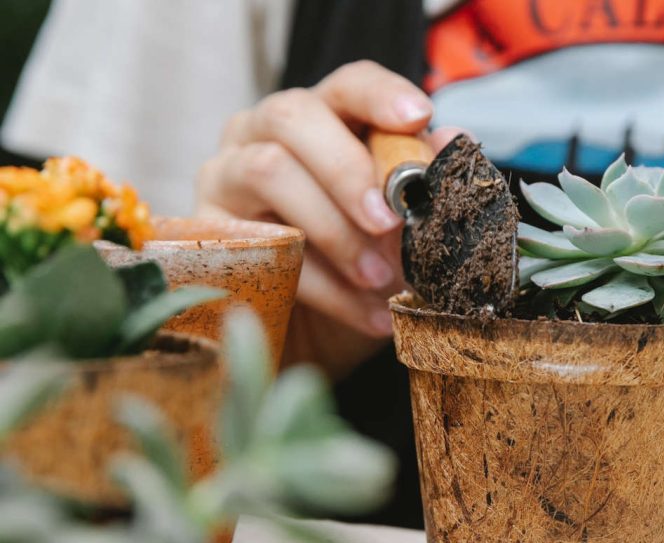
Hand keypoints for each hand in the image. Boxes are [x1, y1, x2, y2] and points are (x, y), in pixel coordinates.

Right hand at [196, 60, 457, 339]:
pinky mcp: (209, 229)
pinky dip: (324, 286)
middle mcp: (263, 132)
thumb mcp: (401, 230)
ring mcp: (226, 175)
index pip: (347, 85)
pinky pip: (261, 244)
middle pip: (293, 117)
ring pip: (268, 171)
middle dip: (347, 169)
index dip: (380, 96)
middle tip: (389, 222)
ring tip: (380, 280)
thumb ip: (423, 184)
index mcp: (322, 119)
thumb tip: (455, 139)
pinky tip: (368, 315)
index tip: (418, 117)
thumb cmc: (363, 266)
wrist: (320, 337)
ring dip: (333, 230)